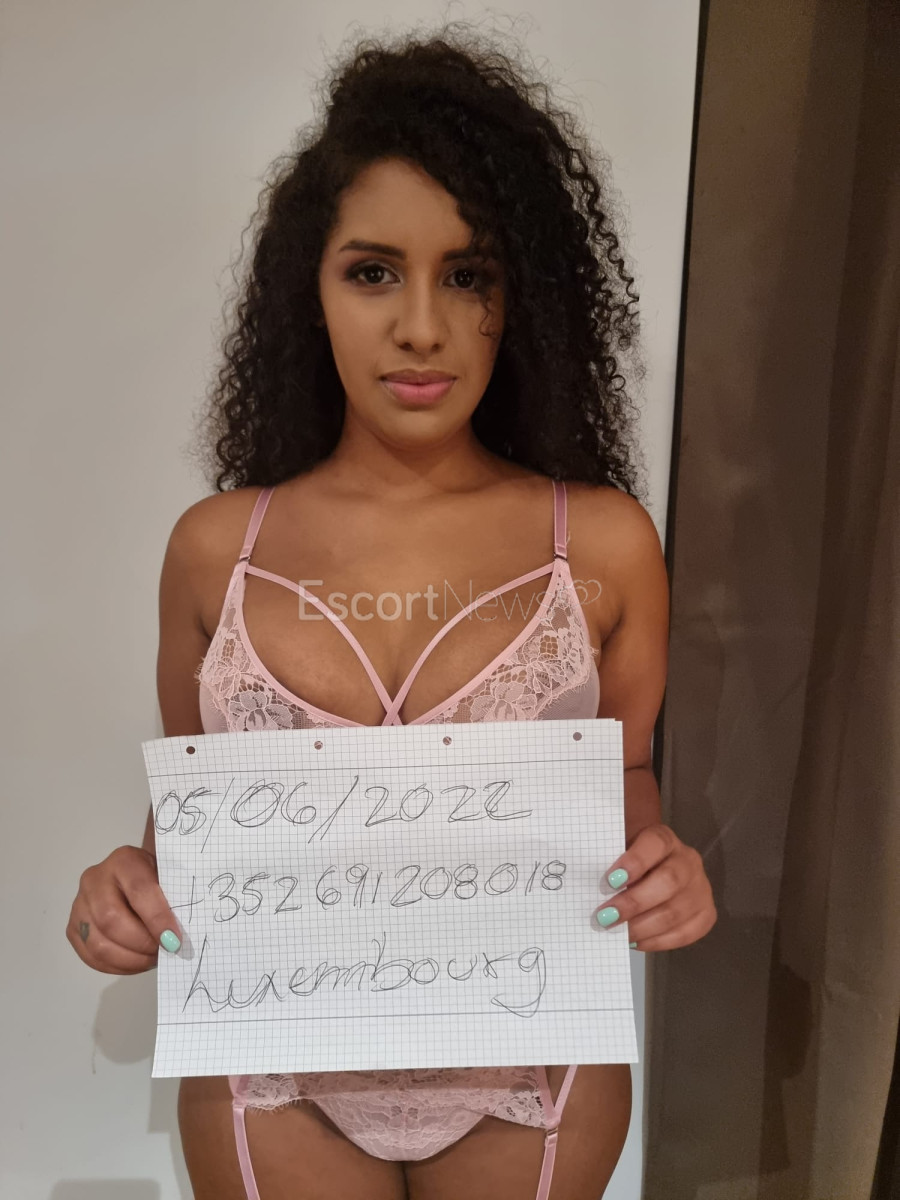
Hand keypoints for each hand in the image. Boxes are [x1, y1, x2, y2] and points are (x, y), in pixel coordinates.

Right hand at [66, 846, 182, 974]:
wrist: (134, 878)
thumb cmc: (156, 878)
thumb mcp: (168, 878)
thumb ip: (172, 901)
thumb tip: (174, 938)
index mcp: (124, 860)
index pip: (139, 890)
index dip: (157, 919)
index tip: (174, 940)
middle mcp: (94, 879)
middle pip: (111, 920)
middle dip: (141, 943)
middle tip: (164, 951)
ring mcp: (79, 904)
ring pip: (99, 943)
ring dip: (130, 960)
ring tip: (152, 959)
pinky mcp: (73, 928)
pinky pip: (91, 956)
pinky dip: (117, 966)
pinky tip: (136, 963)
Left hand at [594, 823, 715, 950]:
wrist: (656, 869)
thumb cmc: (629, 861)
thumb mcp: (620, 852)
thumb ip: (608, 863)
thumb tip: (588, 890)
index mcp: (665, 839)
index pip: (655, 844)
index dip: (634, 862)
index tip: (609, 881)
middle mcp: (688, 861)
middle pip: (668, 881)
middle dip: (634, 903)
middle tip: (605, 918)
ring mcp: (700, 888)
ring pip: (675, 912)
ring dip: (642, 927)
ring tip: (617, 934)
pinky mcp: (706, 914)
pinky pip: (685, 933)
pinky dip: (658, 941)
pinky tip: (636, 942)